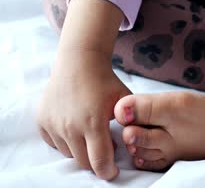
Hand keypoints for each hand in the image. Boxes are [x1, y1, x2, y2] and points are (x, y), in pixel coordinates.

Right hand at [36, 0, 128, 179]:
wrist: (80, 62)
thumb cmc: (106, 81)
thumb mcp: (125, 100)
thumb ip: (132, 121)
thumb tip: (133, 141)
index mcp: (93, 123)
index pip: (99, 161)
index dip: (107, 171)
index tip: (113, 171)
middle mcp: (70, 126)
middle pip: (83, 161)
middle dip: (96, 161)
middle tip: (106, 149)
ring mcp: (53, 124)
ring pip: (68, 153)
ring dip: (81, 150)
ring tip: (92, 135)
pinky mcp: (42, 120)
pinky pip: (54, 142)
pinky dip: (65, 141)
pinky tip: (76, 128)